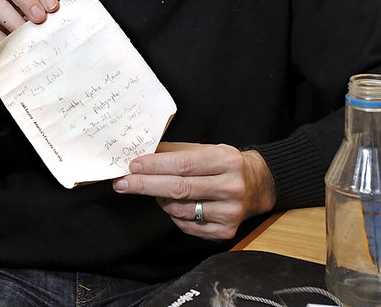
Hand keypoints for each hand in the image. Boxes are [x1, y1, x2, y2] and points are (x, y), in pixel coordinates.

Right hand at [0, 0, 58, 127]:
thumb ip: (49, 24)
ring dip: (15, 22)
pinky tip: (11, 49)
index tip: (54, 8)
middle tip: (40, 18)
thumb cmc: (23, 48)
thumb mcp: (37, 33)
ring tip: (27, 38)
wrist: (1, 74)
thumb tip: (74, 24)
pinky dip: (0, 40)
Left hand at [112, 142, 275, 240]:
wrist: (258, 185)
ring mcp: (229, 212)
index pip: (182, 164)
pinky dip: (173, 214)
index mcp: (225, 161)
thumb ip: (175, 151)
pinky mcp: (225, 232)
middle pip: (179, 188)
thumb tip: (143, 152)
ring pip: (180, 209)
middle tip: (122, 182)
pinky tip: (173, 204)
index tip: (132, 165)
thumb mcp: (206, 149)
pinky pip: (186, 226)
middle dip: (145, 185)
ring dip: (159, 199)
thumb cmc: (225, 164)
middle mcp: (231, 187)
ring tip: (155, 189)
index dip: (155, 165)